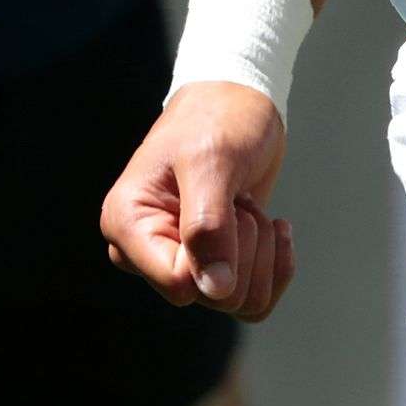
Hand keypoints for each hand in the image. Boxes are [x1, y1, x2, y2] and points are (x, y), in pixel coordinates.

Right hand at [101, 81, 296, 321]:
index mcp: (127, 223)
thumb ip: (208, 225)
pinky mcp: (214, 266)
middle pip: (213, 296)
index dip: (219, 257)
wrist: (239, 103)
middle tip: (238, 198)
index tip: (230, 209)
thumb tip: (214, 290)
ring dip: (261, 251)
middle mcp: (147, 251)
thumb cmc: (215, 119)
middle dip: (245, 247)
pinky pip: (253, 301)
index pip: (178, 283)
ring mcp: (182, 262)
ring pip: (237, 302)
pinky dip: (277, 267)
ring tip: (247, 206)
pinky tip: (277, 228)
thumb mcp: (211, 161)